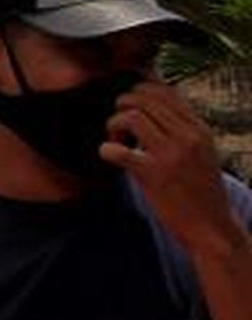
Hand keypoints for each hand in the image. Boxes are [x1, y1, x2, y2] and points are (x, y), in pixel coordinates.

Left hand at [102, 82, 243, 258]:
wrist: (213, 228)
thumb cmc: (201, 189)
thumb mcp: (202, 151)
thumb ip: (182, 128)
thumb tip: (152, 102)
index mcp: (199, 129)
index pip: (164, 91)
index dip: (138, 92)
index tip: (130, 106)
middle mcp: (188, 137)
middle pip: (143, 99)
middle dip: (122, 107)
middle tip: (120, 127)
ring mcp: (171, 155)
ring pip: (131, 117)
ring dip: (114, 125)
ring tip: (117, 141)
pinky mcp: (154, 176)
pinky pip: (118, 151)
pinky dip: (106, 150)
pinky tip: (111, 157)